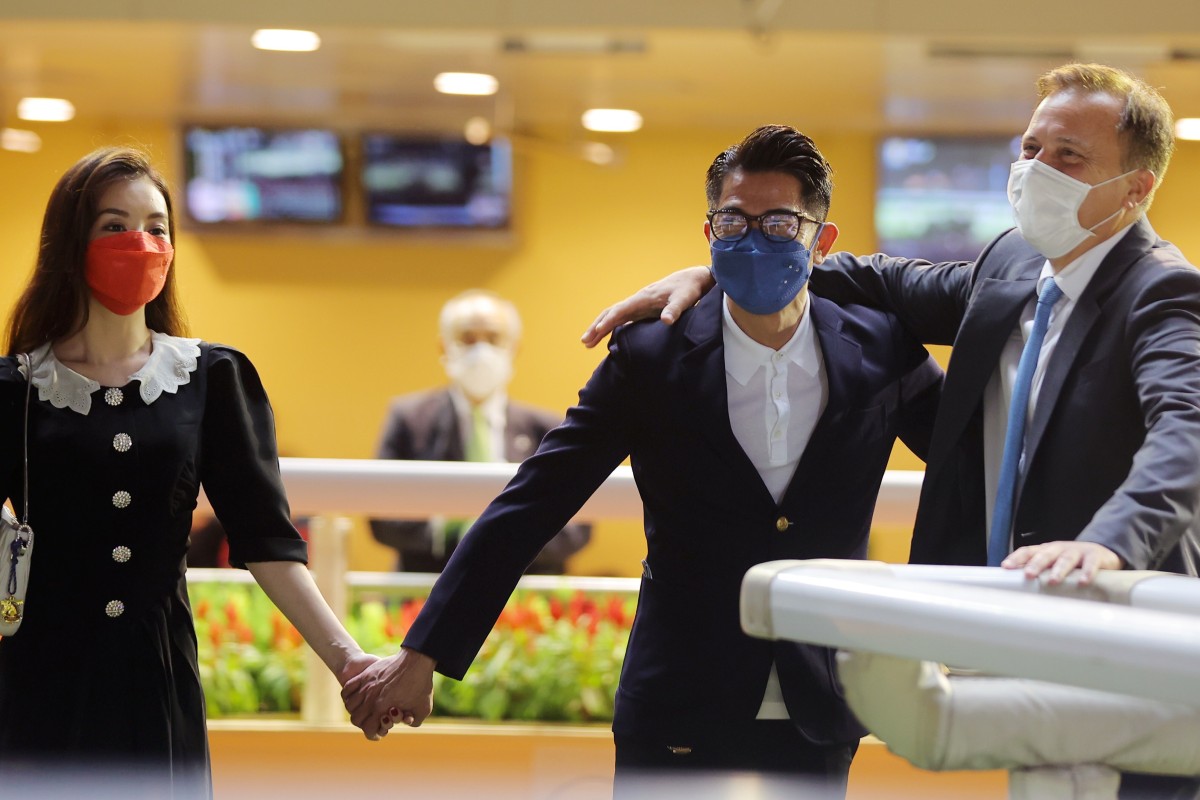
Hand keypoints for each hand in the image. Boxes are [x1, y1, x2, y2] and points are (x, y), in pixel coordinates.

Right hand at [341, 647, 435, 739]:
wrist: (417, 660)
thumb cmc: (421, 684)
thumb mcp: (423, 709)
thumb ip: (413, 722)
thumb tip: (404, 722)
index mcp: (382, 709)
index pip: (368, 729)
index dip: (373, 734)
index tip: (379, 733)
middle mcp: (370, 699)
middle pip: (356, 719)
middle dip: (364, 724)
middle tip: (373, 721)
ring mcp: (366, 686)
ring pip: (350, 705)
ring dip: (356, 711)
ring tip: (364, 710)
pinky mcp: (365, 675)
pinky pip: (347, 689)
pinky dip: (348, 696)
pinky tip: (356, 697)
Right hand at [580, 266, 714, 347]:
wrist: (694, 278)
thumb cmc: (689, 288)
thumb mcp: (685, 299)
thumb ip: (675, 310)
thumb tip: (666, 321)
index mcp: (644, 297)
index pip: (621, 310)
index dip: (608, 322)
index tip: (597, 333)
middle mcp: (638, 300)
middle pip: (611, 312)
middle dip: (597, 326)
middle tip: (584, 342)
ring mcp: (639, 304)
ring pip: (614, 315)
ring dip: (600, 328)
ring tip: (588, 343)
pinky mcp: (643, 309)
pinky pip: (622, 319)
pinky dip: (611, 327)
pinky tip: (606, 338)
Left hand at [1001, 541, 1122, 585]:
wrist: (1101, 553)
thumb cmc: (1071, 562)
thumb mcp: (1053, 564)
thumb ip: (1039, 573)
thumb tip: (1016, 588)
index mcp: (1046, 550)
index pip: (1028, 551)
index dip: (1017, 558)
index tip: (1006, 567)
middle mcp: (1059, 549)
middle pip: (1045, 555)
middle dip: (1036, 564)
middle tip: (1028, 574)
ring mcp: (1077, 551)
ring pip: (1066, 559)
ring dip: (1059, 570)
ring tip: (1053, 581)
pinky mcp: (1095, 556)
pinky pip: (1091, 564)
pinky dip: (1087, 572)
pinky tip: (1083, 582)